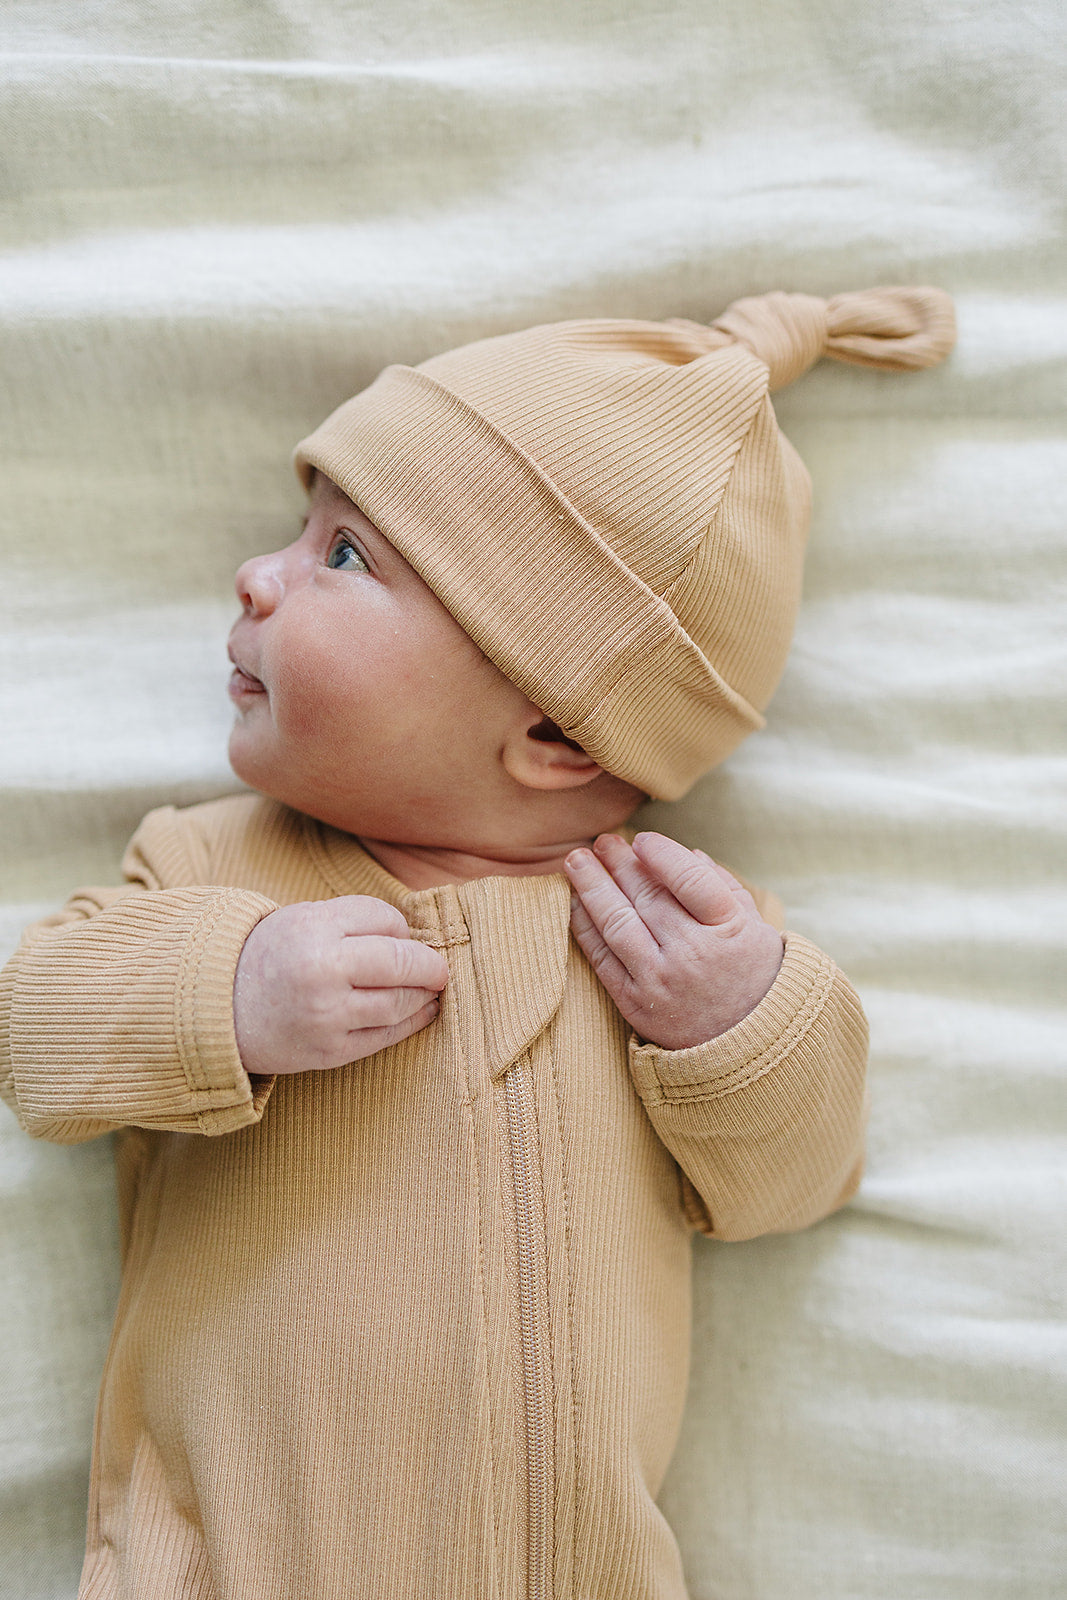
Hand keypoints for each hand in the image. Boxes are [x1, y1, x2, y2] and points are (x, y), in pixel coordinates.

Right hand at [232, 896, 448, 1076]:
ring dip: (424, 994)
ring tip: (431, 989)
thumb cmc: (272, 956)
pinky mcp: (329, 1051)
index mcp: (313, 927)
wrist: (219, 1009)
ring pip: (400, 1002)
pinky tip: (422, 1011)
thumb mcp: (305, 919)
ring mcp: (327, 1016)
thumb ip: (356, 922)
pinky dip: (412, 1021)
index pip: (386, 920)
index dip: (400, 928)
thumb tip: (417, 940)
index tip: (399, 937)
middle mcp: (321, 971)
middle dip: (430, 964)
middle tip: (439, 967)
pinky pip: (386, 1036)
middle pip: (402, 962)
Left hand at [564, 832, 783, 1049]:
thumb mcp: (755, 929)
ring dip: (592, 887)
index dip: (661, 855)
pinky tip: (574, 903)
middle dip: (619, 863)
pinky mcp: (635, 1004)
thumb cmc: (754, 977)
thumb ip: (724, 888)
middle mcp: (693, 953)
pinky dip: (584, 927)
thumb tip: (689, 853)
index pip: (689, 880)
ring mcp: (661, 980)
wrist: (749, 1046)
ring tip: (577, 861)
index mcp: (729, 929)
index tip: (642, 839)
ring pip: (617, 922)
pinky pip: (602, 958)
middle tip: (602, 842)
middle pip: (647, 897)